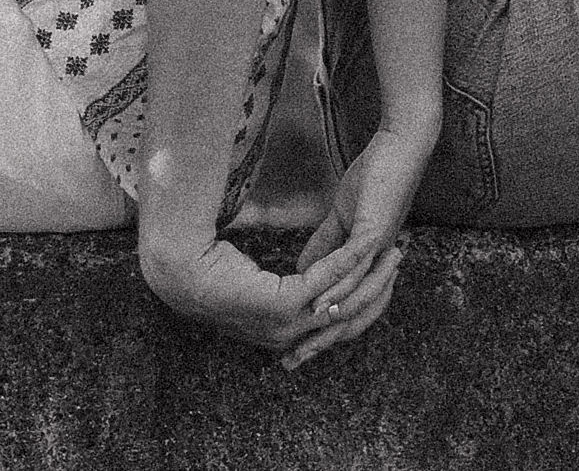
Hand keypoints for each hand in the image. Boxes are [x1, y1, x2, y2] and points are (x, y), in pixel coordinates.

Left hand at [138, 236, 392, 353]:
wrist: (179, 264)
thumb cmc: (209, 263)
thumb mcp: (254, 276)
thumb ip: (279, 279)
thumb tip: (294, 271)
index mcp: (281, 331)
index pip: (334, 320)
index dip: (361, 296)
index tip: (381, 269)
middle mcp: (287, 334)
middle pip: (348, 315)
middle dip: (378, 286)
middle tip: (399, 256)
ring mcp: (285, 323)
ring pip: (344, 299)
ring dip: (371, 272)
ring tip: (392, 248)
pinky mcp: (282, 304)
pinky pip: (326, 281)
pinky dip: (347, 261)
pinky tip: (364, 244)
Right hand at [281, 127, 432, 369]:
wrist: (398, 148)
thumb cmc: (374, 179)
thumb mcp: (341, 217)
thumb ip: (326, 244)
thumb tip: (304, 269)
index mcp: (369, 264)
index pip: (346, 308)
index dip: (319, 331)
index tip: (290, 350)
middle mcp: (377, 266)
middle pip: (352, 316)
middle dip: (320, 341)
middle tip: (292, 363)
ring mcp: (378, 250)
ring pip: (354, 297)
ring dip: (327, 321)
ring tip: (302, 340)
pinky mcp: (375, 231)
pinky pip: (354, 265)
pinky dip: (336, 284)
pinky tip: (317, 298)